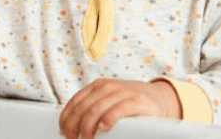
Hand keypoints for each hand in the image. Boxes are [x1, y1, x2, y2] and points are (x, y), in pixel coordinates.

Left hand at [59, 79, 181, 138]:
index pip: (75, 102)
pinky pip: (118, 110)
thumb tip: (71, 126)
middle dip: (74, 125)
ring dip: (87, 126)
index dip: (66, 118)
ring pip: (96, 109)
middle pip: (83, 107)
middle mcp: (107, 86)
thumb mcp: (108, 101)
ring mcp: (122, 92)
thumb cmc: (129, 105)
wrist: (158, 99)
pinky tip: (103, 128)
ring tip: (85, 138)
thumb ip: (93, 108)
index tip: (63, 131)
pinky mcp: (136, 101)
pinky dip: (108, 119)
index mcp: (97, 86)